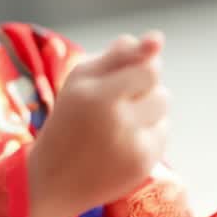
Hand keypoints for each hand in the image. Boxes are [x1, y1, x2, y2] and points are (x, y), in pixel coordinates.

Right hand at [27, 32, 169, 216]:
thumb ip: (116, 57)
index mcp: (93, 93)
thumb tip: (157, 39)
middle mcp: (113, 118)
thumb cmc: (68, 120)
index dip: (145, 64)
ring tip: (118, 122)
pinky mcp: (143, 164)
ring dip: (148, 110)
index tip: (142, 60)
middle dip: (144, 89)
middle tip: (116, 100)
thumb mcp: (79, 81)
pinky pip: (162, 134)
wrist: (53, 178)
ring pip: (163, 110)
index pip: (148, 70)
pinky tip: (122, 143)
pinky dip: (147, 133)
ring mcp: (131, 144)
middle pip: (159, 89)